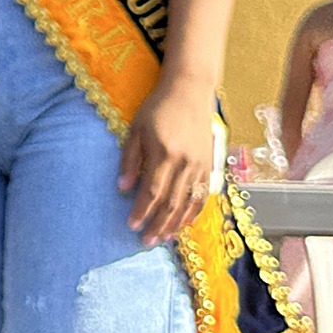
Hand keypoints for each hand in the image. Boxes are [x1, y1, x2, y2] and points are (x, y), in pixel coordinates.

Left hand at [121, 72, 217, 244]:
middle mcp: (186, 163)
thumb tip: (123, 188)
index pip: (153, 192)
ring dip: (176, 224)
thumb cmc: (157, 108)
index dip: (142, 212)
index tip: (132, 226)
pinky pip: (202, 195)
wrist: (189, 92)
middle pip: (172, 203)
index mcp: (165, 153)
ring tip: (163, 237)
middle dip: (158, 224)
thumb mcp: (136, 129)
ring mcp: (201, 165)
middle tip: (146, 241)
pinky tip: (183, 223)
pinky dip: (193, 212)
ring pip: (189, 203)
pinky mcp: (210, 165)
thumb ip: (130, 159)